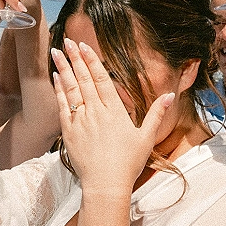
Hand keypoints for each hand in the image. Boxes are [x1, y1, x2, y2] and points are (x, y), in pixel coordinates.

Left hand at [50, 38, 173, 192]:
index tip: (84, 46)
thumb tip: (170, 95)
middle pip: (84, 79)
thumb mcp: (146, 137)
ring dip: (63, 69)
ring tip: (56, 52)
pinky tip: (55, 78)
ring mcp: (81, 121)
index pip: (102, 79)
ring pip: (71, 89)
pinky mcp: (69, 132)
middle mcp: (96, 112)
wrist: (106, 184)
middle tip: (67, 40)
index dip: (92, 61)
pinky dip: (58, 90)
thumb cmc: (128, 163)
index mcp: (115, 111)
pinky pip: (62, 106)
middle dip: (75, 58)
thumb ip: (157, 114)